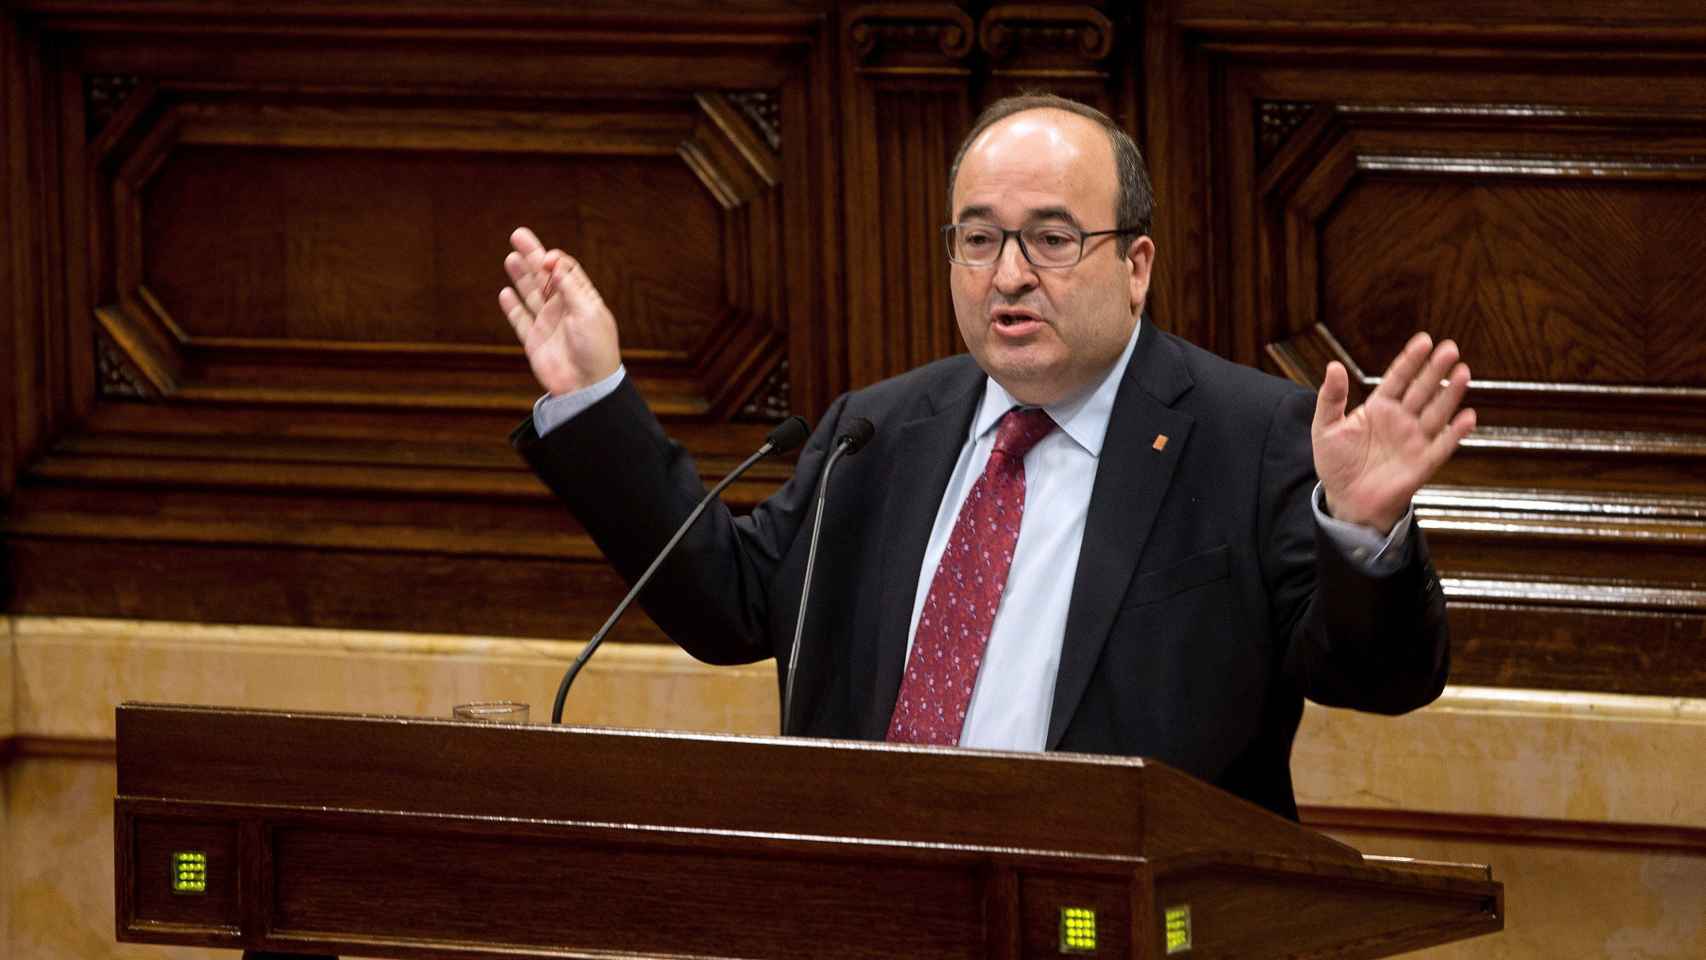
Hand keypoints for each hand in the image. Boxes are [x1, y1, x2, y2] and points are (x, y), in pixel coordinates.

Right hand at [498, 226, 620, 395]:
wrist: (587, 387)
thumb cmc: (596, 350)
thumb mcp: (589, 313)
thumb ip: (570, 288)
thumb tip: (555, 263)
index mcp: (582, 299)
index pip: (566, 270)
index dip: (555, 260)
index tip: (546, 259)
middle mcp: (564, 308)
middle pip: (544, 276)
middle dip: (532, 255)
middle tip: (518, 235)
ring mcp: (548, 324)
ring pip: (530, 294)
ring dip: (521, 276)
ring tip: (511, 257)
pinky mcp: (534, 340)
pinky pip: (520, 320)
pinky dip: (512, 307)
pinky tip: (505, 292)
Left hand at [1312, 332, 1475, 532]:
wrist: (1346, 501)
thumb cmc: (1337, 464)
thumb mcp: (1325, 427)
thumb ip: (1330, 398)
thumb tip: (1333, 366)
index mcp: (1379, 407)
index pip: (1398, 378)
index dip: (1411, 360)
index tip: (1424, 340)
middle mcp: (1401, 419)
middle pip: (1422, 390)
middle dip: (1435, 370)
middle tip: (1450, 349)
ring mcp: (1414, 440)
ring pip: (1436, 412)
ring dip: (1450, 394)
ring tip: (1462, 373)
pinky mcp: (1423, 462)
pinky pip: (1443, 445)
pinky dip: (1456, 432)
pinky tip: (1467, 417)